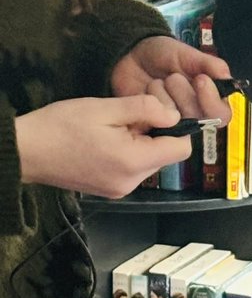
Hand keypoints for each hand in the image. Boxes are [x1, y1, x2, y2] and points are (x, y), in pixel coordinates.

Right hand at [15, 96, 195, 197]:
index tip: (161, 111)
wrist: (24, 151)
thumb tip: (174, 115)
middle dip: (157, 132)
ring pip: (150, 159)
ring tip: (114, 126)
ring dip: (142, 140)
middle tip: (131, 115)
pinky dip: (129, 150)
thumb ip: (145, 109)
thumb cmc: (60, 127)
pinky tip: (107, 138)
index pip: (181, 149)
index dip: (179, 127)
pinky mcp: (109, 188)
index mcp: (132, 162)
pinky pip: (133, 167)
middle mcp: (130, 182)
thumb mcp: (106, 108)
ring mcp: (119, 188)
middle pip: (166, 154)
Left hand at [111, 36, 232, 123]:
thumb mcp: (187, 53)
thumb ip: (208, 64)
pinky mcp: (151, 126)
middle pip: (199, 119)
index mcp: (208, 98)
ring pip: (177, 123)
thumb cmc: (163, 55)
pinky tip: (145, 93)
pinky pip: (154, 125)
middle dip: (184, 94)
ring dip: (165, 98)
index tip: (200, 79)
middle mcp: (193, 114)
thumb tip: (228, 77)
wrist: (131, 56)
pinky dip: (149, 107)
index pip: (222, 114)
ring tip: (156, 82)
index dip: (212, 101)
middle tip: (172, 77)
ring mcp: (171, 123)